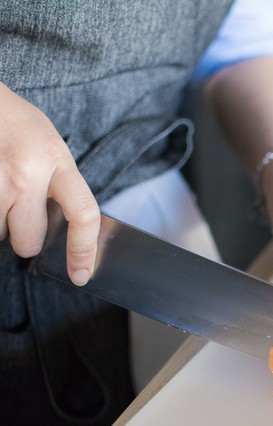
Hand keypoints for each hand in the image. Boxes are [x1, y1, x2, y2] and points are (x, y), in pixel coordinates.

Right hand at [0, 82, 99, 284]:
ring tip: (0, 190)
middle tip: (21, 215)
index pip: (84, 215)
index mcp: (56, 161)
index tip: (82, 273)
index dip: (84, 250)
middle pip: (29, 241)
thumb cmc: (16, 124)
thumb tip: (66, 232)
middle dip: (25, 239)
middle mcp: (26, 174)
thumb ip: (60, 186)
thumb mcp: (51, 148)